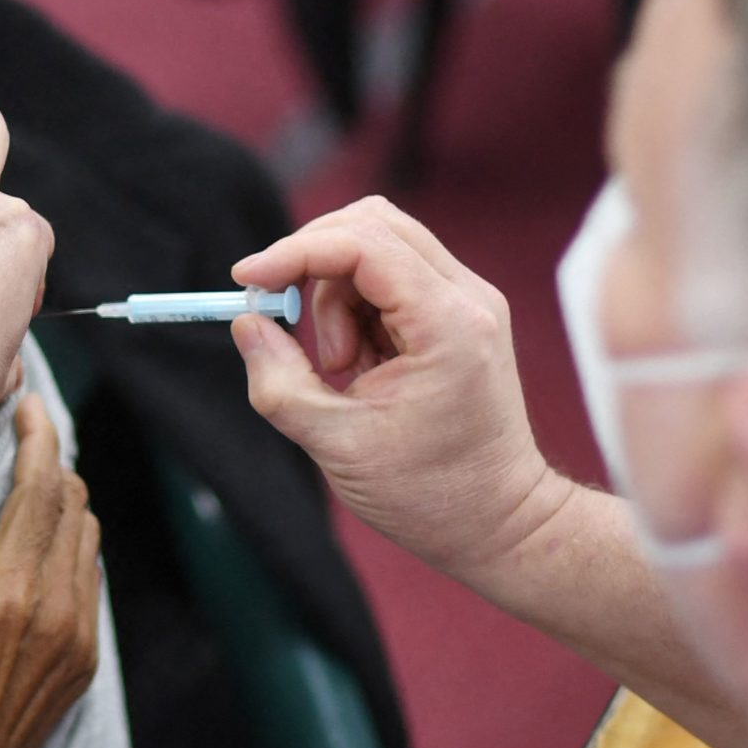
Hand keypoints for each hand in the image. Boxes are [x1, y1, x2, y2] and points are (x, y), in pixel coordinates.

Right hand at [0, 396, 102, 747]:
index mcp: (4, 593)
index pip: (43, 487)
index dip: (40, 436)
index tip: (29, 408)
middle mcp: (51, 614)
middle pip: (73, 505)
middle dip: (51, 463)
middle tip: (23, 440)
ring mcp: (73, 643)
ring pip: (87, 542)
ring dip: (64, 506)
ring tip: (29, 485)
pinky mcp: (79, 668)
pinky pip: (88, 584)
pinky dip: (70, 551)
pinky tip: (39, 545)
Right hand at [231, 196, 563, 582]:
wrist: (500, 523)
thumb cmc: (429, 495)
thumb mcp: (337, 445)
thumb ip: (280, 382)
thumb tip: (247, 323)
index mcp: (448, 325)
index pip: (363, 244)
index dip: (295, 252)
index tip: (247, 283)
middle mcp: (469, 298)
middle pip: (373, 224)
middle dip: (313, 264)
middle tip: (289, 326)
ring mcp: (470, 301)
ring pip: (379, 247)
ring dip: (335, 296)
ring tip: (341, 369)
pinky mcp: (459, 314)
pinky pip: (392, 278)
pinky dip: (356, 309)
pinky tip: (360, 367)